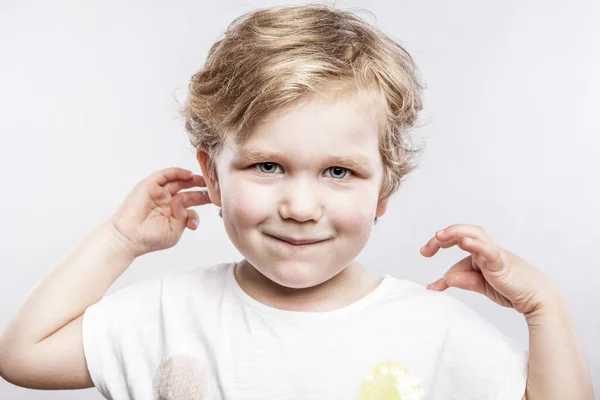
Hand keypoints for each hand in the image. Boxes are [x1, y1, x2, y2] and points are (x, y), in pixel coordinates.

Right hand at [109, 167, 211, 257]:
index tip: (217, 200)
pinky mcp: (149, 186)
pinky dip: (177, 173)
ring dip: (191, 179)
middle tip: (213, 186)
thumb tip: (189, 208)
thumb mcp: (175, 232)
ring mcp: (158, 193)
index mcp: (174, 212)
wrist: (129, 238)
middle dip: (201, 188)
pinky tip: (189, 175)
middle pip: (188, 190)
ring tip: (203, 180)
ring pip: (178, 181)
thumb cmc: (150, 238)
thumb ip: (186, 219)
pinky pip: (165, 175)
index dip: (204, 199)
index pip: (192, 203)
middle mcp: (167, 201)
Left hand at [420, 224, 560, 314]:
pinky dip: (478, 246)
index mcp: (478, 253)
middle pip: (461, 233)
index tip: (424, 253)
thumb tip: (444, 278)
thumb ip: (463, 280)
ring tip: (439, 236)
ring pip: (475, 234)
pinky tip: (466, 243)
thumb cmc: (511, 288)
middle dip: (441, 238)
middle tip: (425, 250)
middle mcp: (485, 249)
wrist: (536, 298)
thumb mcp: (480, 285)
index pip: (455, 242)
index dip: (437, 244)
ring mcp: (494, 254)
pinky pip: (489, 251)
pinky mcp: (503, 263)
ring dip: (455, 233)